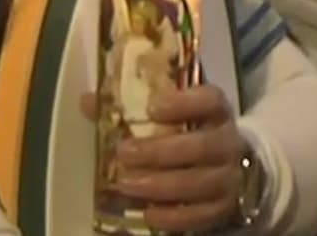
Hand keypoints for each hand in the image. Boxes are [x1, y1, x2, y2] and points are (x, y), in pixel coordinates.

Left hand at [81, 84, 245, 231]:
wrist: (227, 165)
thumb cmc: (191, 132)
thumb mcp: (172, 114)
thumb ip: (132, 106)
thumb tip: (88, 101)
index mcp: (216, 111)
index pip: (209, 100)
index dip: (184, 103)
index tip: (152, 106)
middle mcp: (228, 142)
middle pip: (201, 146)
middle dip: (160, 152)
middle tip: (125, 153)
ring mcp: (229, 177)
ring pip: (199, 183)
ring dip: (160, 186)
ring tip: (126, 184)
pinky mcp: (225, 207)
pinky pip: (200, 215)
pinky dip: (173, 216)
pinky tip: (147, 213)